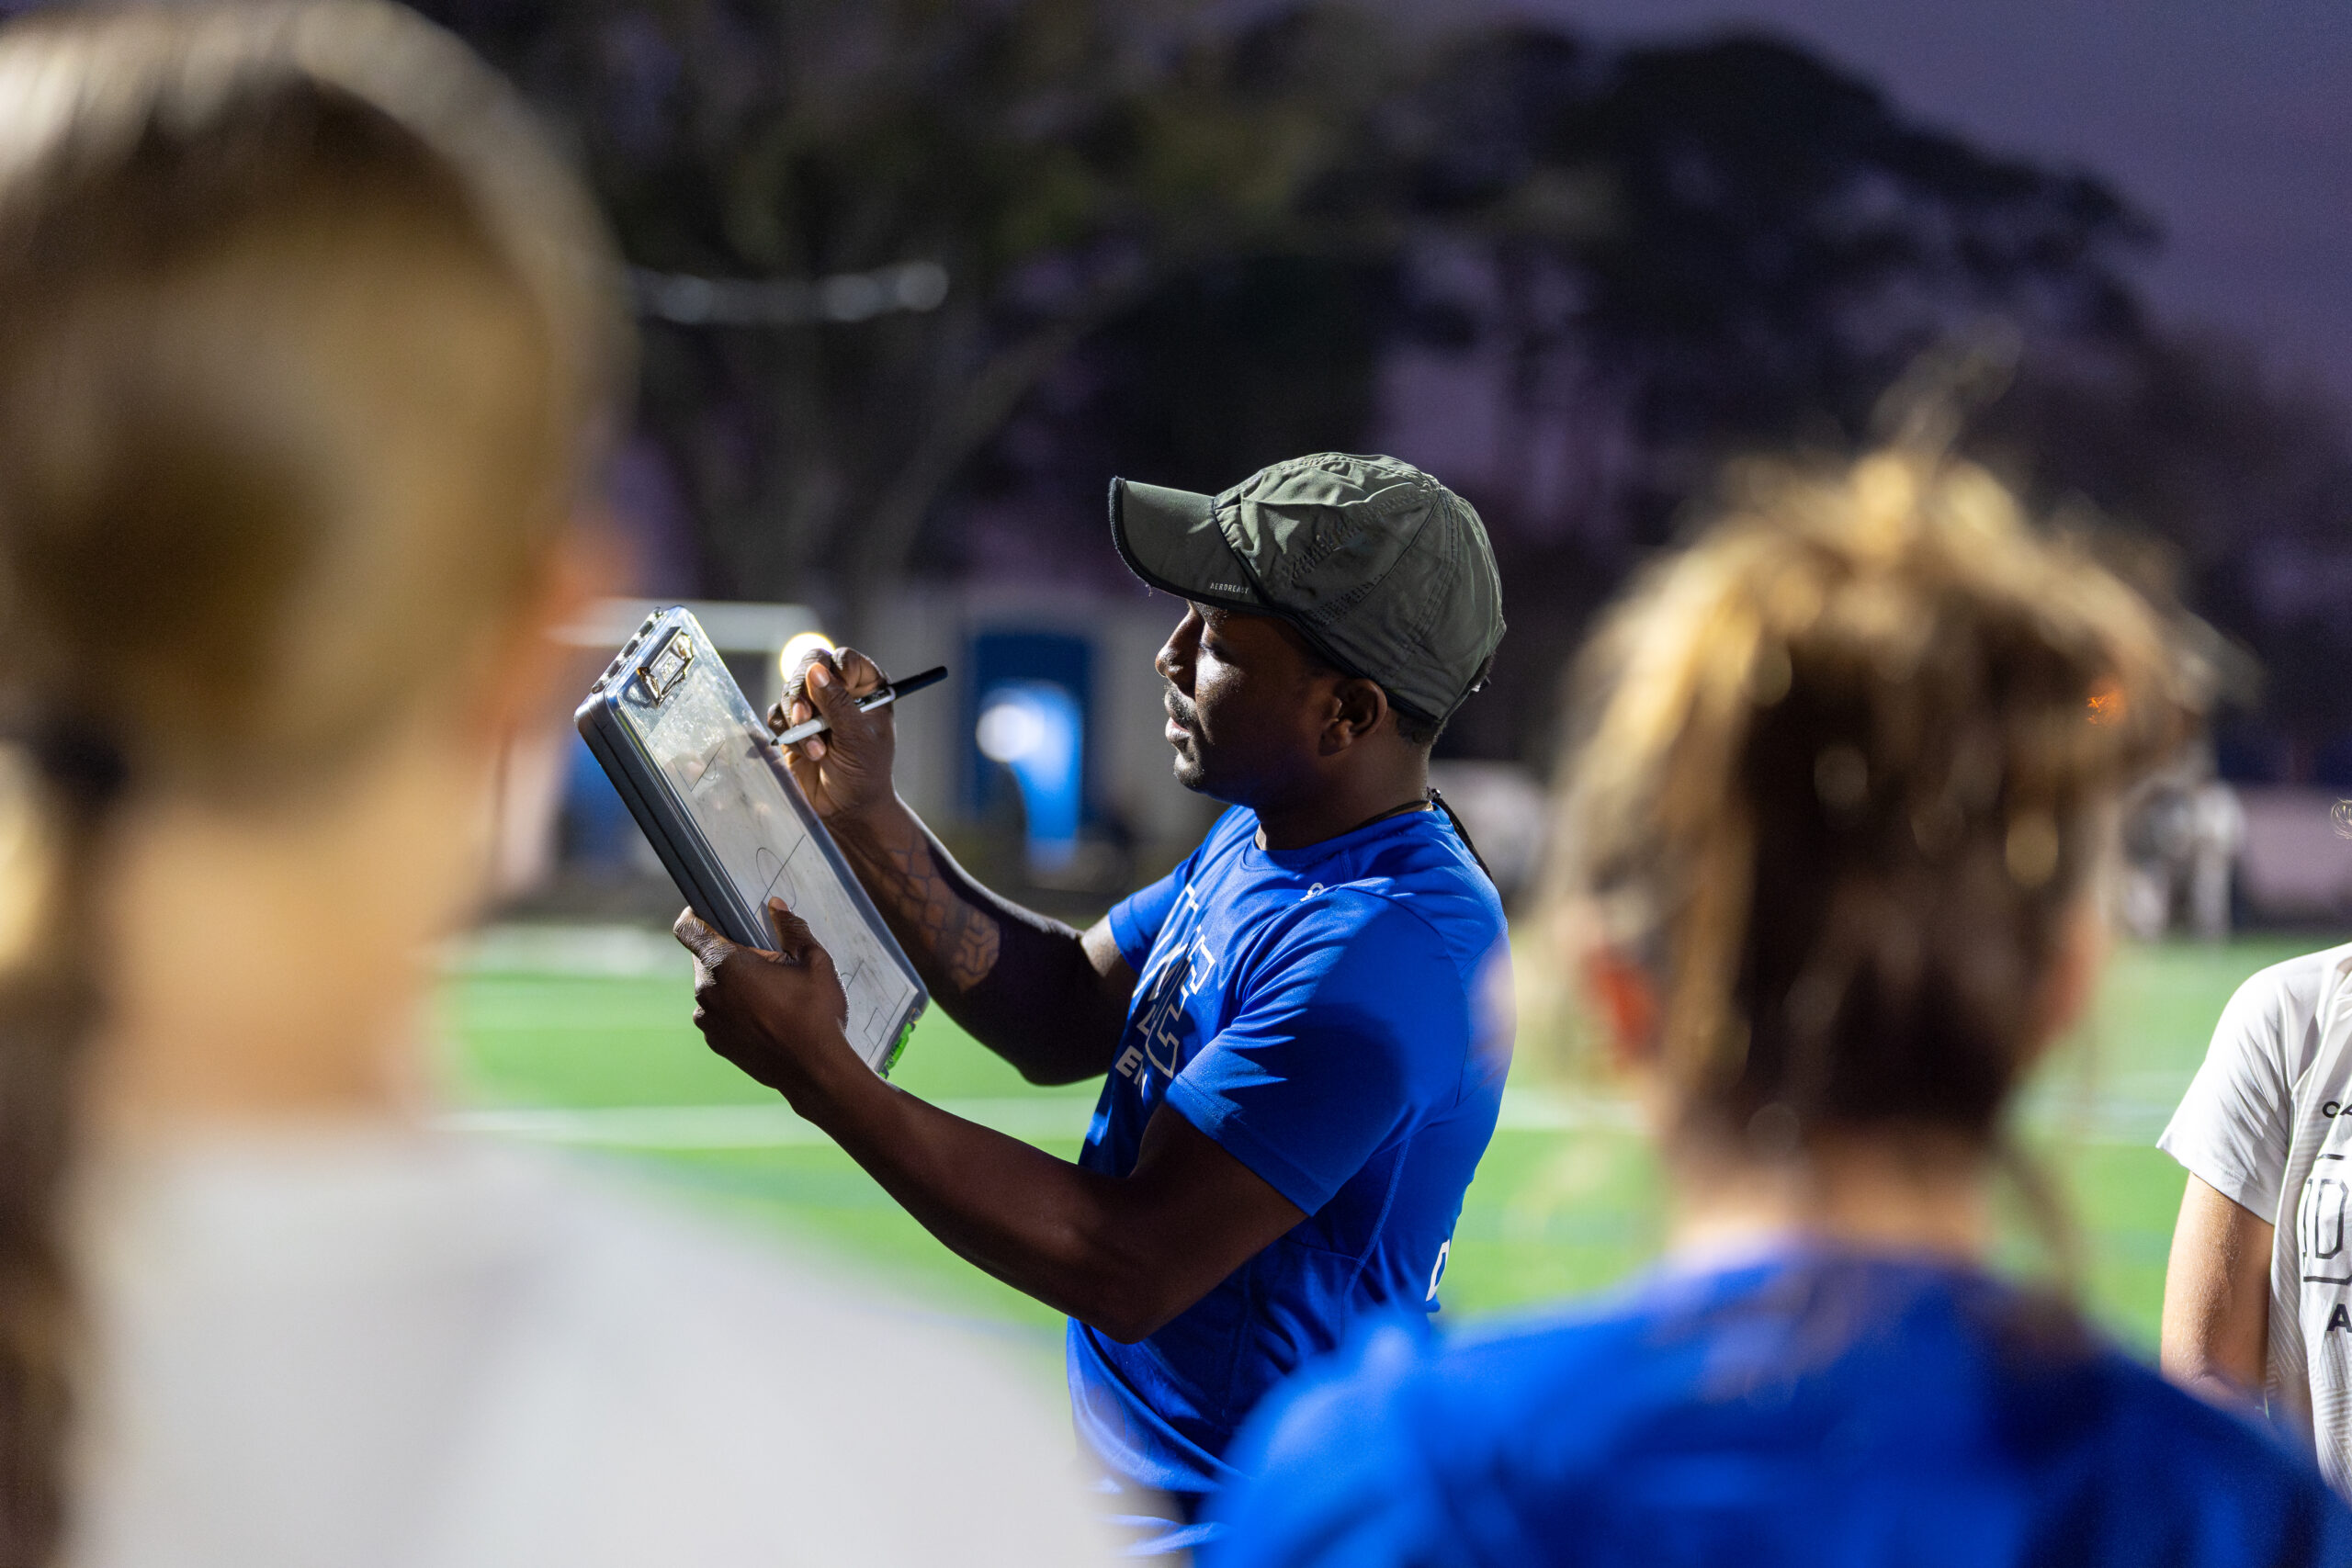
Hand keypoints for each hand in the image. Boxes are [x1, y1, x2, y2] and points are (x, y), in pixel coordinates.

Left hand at [674, 899, 862, 1108]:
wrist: (815, 1071)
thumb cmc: (816, 1014)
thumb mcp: (814, 962)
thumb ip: (792, 929)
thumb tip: (776, 906)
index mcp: (725, 963)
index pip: (687, 928)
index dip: (695, 915)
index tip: (712, 913)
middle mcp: (707, 991)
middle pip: (702, 957)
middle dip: (726, 952)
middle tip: (761, 959)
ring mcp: (708, 1019)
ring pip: (711, 987)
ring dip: (730, 983)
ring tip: (767, 992)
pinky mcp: (715, 1041)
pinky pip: (716, 1014)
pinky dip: (732, 1010)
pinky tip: (764, 1017)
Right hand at [769, 645, 895, 821]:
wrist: (846, 808)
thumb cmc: (865, 772)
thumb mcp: (857, 737)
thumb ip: (837, 703)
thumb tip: (815, 670)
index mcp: (865, 687)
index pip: (845, 660)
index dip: (836, 670)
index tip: (835, 689)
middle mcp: (838, 691)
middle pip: (810, 666)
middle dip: (803, 691)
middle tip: (805, 716)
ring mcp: (814, 707)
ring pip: (790, 690)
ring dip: (797, 717)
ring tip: (816, 749)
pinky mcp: (792, 726)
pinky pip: (777, 714)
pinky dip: (787, 731)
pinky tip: (805, 752)